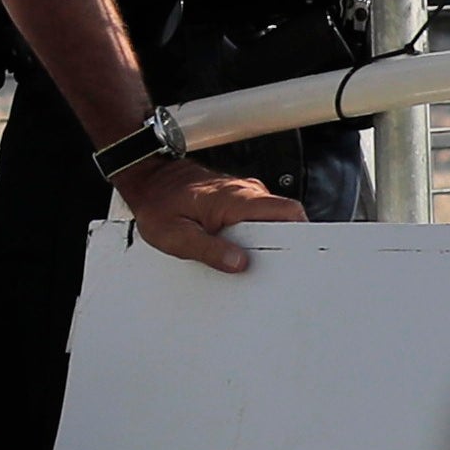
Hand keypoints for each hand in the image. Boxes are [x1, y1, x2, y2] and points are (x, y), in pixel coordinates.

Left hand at [120, 152, 301, 270]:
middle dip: (285, 245)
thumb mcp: (175, 235)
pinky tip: (241, 251)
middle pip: (286, 220)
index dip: (301, 235)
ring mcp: (245, 196)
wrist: (149, 180)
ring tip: (252, 262)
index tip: (299, 258)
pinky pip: (259, 220)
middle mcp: (247, 193)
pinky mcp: (239, 202)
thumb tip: (239, 263)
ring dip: (268, 242)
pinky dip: (256, 236)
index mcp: (237, 199)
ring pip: (273, 221)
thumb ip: (208, 250)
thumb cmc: (158, 204)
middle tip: (273, 269)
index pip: (288, 212)